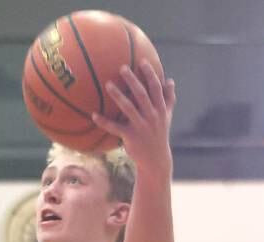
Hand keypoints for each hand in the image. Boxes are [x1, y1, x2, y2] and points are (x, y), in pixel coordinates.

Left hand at [92, 61, 176, 177]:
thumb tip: (170, 80)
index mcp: (160, 109)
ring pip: (128, 108)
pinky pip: (115, 127)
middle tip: (122, 67)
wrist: (155, 158)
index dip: (150, 74)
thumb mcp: (167, 116)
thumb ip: (168, 98)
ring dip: (118, 96)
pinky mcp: (130, 137)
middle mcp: (152, 115)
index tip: (142, 61)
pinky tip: (93, 115)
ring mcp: (141, 126)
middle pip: (142, 94)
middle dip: (133, 80)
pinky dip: (104, 122)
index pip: (156, 88)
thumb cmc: (159, 134)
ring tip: (108, 84)